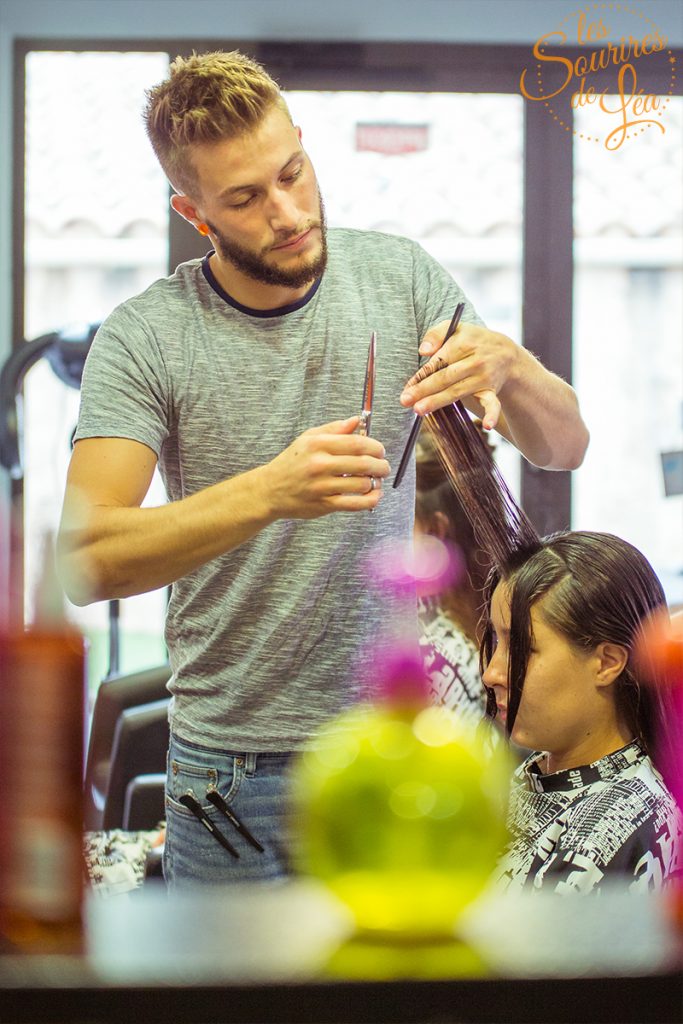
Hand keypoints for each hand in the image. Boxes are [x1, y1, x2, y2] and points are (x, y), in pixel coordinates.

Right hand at [263, 416, 390, 518]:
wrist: (270, 490)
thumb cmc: (291, 463)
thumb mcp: (308, 438)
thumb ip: (334, 429)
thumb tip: (357, 420)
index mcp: (318, 445)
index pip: (357, 443)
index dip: (376, 447)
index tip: (380, 450)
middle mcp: (320, 465)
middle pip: (364, 463)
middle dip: (381, 465)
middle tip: (384, 467)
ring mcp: (322, 486)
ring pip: (362, 484)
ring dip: (376, 482)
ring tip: (376, 480)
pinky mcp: (324, 505)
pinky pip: (355, 504)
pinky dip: (371, 500)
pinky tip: (373, 495)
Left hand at [399, 321, 519, 429]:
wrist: (505, 354)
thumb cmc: (473, 341)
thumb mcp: (456, 328)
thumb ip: (436, 334)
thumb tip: (423, 351)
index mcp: (464, 343)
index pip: (438, 361)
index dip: (421, 375)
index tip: (407, 387)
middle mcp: (475, 361)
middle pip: (445, 377)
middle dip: (424, 390)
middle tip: (406, 400)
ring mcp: (484, 377)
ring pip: (457, 391)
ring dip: (438, 401)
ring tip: (420, 410)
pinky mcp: (491, 391)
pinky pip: (493, 404)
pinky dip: (492, 414)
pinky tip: (487, 425)